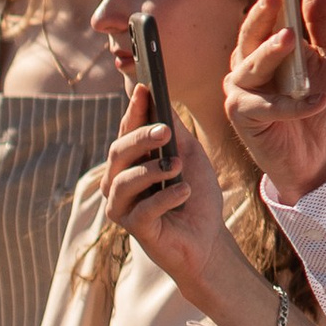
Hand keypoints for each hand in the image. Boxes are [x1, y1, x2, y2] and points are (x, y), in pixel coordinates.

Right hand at [105, 82, 232, 310]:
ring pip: (123, 181)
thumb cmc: (194, 193)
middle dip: (139, 138)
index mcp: (130, 160)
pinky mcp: (136, 230)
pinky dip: (165, 198)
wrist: (208, 237)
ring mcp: (123, 208)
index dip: (133, 109)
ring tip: (177, 165)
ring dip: (151, 170)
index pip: (126, 130)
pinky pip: (143, 210)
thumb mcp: (190, 156)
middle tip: (165, 130)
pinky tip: (184, 191)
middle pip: (117, 152)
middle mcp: (118, 182)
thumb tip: (162, 104)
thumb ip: (175, 134)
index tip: (144, 88)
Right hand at [226, 0, 325, 203]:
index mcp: (268, 46)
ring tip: (292, 41)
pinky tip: (319, 100)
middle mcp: (248, 64)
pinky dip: (293, 104)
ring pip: (250, 65)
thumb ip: (324, 24)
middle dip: (263, 14)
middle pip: (251, 34)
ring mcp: (242, 90)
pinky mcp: (243, 117)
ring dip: (271, 53)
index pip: (266, 16)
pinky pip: (265, 106)